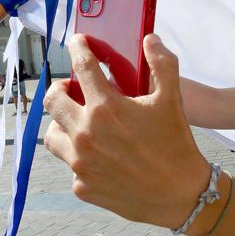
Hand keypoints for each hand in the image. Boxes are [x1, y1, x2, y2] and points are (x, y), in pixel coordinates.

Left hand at [44, 34, 209, 228]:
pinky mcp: (82, 185)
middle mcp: (86, 133)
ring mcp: (80, 162)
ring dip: (63, 123)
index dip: (79, 49)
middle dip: (60, 88)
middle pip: (53, 100)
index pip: (82, 67)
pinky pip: (71, 164)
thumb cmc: (177, 145)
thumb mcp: (174, 99)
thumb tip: (150, 40)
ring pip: (53, 134)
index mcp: (106, 108)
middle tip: (72, 88)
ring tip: (79, 123)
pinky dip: (80, 155)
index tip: (78, 43)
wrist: (181, 195)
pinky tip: (99, 154)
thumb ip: (162, 64)